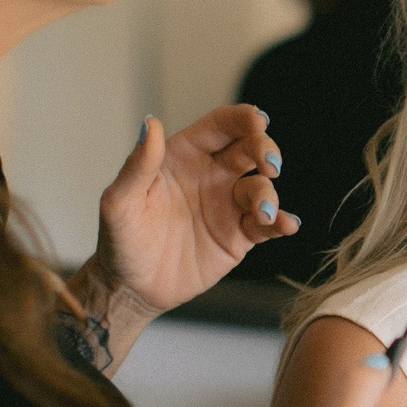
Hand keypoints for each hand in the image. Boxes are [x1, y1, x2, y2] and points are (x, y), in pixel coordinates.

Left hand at [91, 107, 293, 313]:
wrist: (131, 287)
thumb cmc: (120, 240)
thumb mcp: (121, 202)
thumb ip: (138, 164)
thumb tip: (152, 124)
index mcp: (183, 156)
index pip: (220, 126)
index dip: (242, 118)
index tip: (258, 121)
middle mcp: (211, 175)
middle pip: (249, 149)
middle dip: (265, 150)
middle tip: (269, 165)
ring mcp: (227, 206)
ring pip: (261, 187)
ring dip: (269, 195)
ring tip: (263, 213)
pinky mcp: (238, 237)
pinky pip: (267, 225)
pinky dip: (282, 223)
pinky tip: (287, 225)